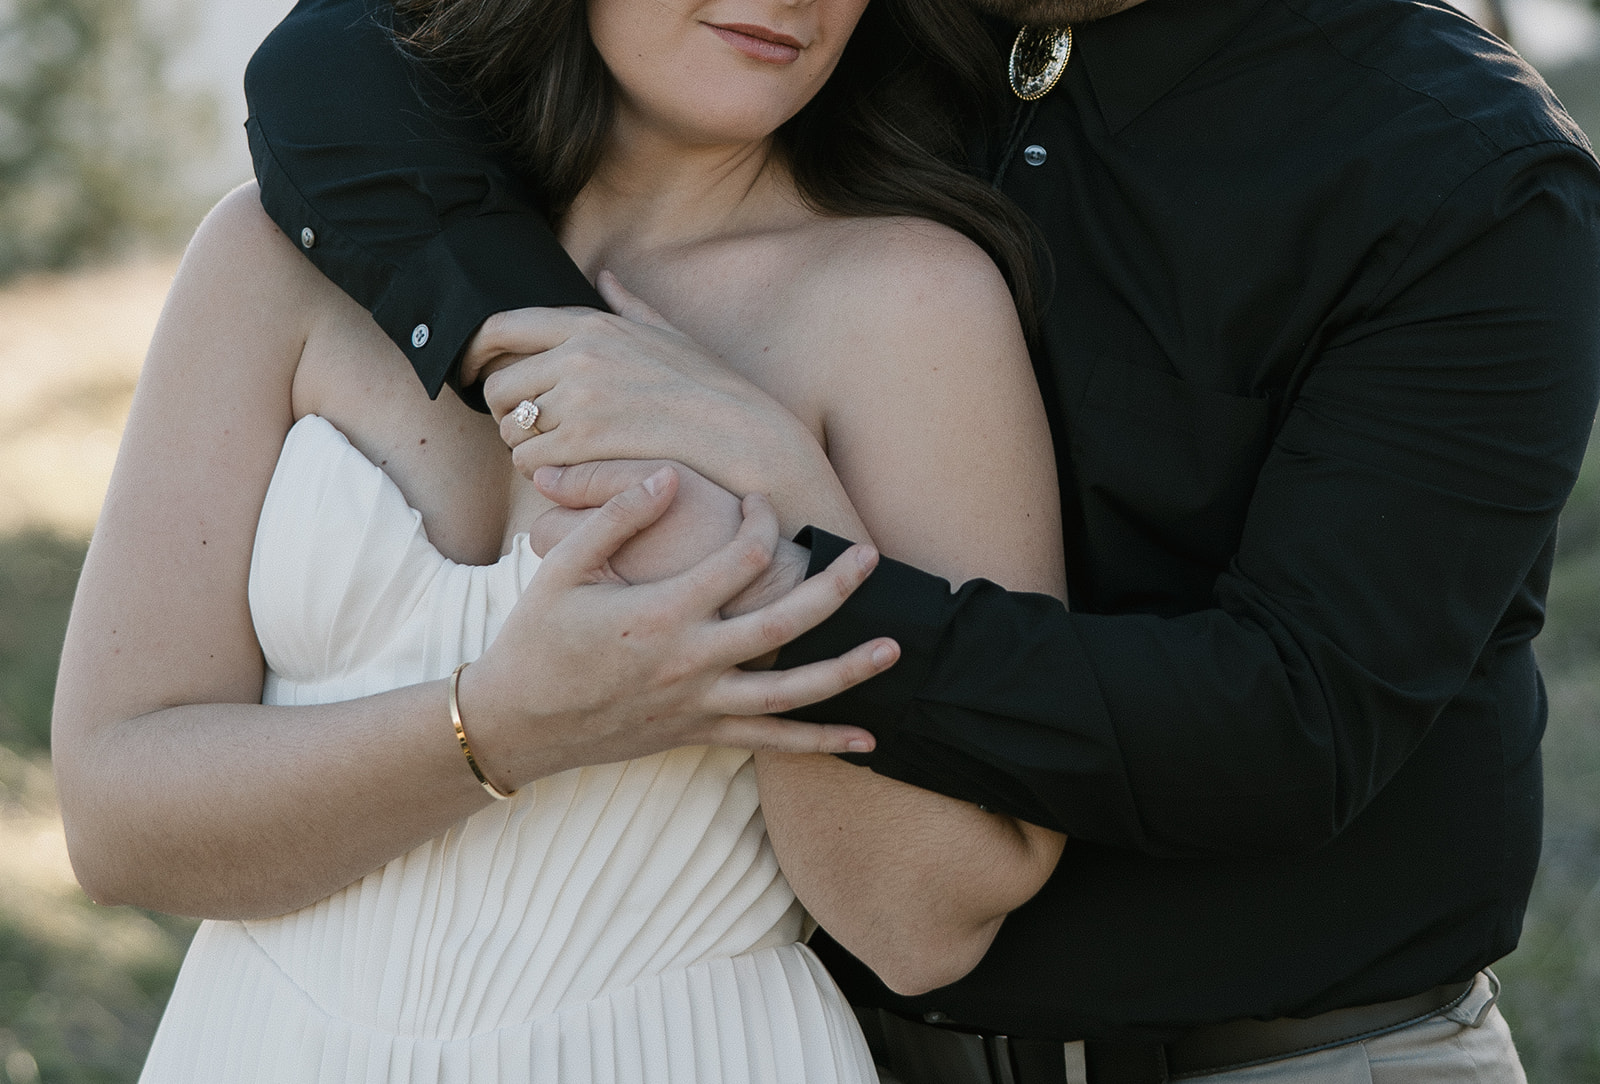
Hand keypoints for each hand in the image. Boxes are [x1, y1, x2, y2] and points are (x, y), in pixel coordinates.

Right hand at [460, 465, 894, 791]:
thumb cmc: (536, 639)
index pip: (736, 561)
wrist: (517, 724)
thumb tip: (668, 476)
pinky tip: (867, 738)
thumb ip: (616, 518)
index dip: (761, 524)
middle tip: (872, 557)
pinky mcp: (700, 734)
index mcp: (658, 615)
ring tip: (894, 649)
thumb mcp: (562, 569)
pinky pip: (771, 743)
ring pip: (790, 692)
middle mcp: (689, 663)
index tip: (762, 501)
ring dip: (847, 670)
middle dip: (833, 589)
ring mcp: (699, 705)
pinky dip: (821, 742)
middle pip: (781, 624)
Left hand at [464, 273, 836, 525]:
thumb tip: (606, 276)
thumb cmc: (712, 388)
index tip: (471, 373)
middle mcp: (578, 357)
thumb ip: (630, 305)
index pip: (500, 327)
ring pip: (512, 432)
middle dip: (507, 414)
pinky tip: (572, 474)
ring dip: (526, 449)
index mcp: (592, 325)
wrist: (742, 435)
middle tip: (531, 431)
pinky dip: (542, 473)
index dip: (474, 353)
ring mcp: (579, 400)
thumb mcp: (671, 334)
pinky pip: (532, 462)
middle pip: (499, 388)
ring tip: (558, 455)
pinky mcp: (584, 444)